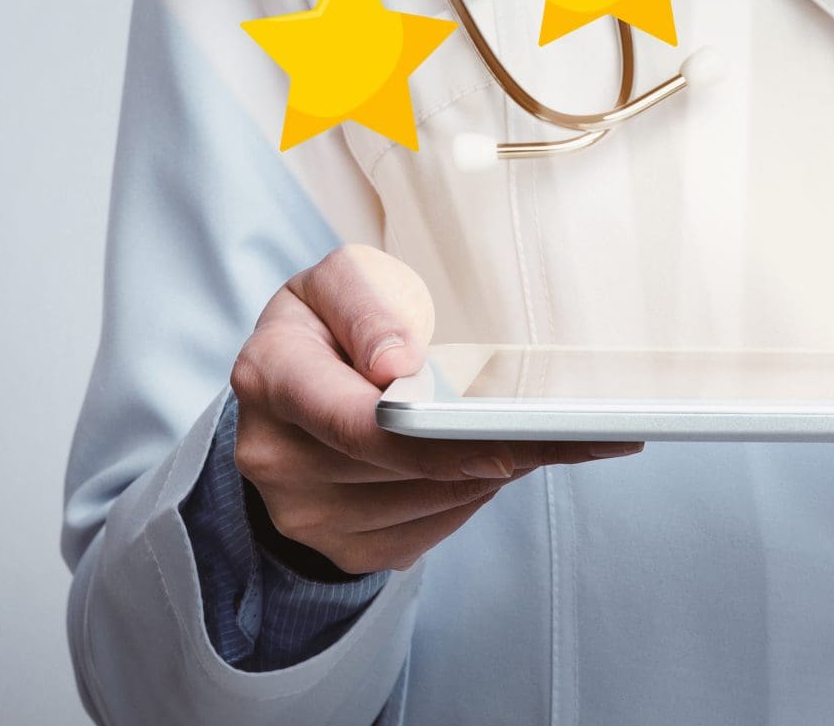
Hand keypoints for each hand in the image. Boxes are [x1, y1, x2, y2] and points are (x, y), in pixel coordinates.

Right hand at [229, 244, 639, 574]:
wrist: (285, 398)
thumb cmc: (325, 327)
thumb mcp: (337, 283)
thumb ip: (365, 305)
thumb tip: (398, 363)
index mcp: (269, 376)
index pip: (354, 423)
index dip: (433, 443)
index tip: (506, 446)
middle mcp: (274, 457)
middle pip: (405, 471)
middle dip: (488, 450)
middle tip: (564, 430)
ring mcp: (305, 515)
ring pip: (430, 504)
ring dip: (487, 472)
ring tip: (520, 433)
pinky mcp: (343, 550)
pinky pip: (431, 531)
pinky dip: (470, 496)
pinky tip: (481, 461)